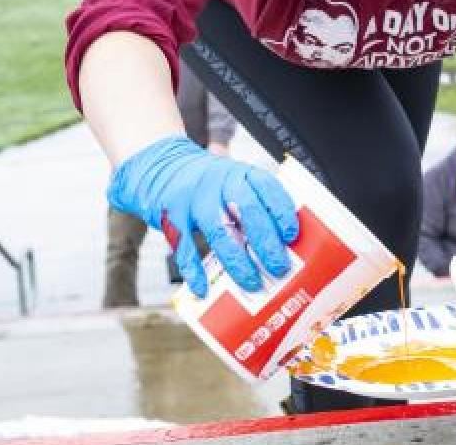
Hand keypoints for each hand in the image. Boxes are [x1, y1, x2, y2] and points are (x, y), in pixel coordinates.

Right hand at [107, 135, 298, 296]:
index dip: (282, 212)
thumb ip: (257, 206)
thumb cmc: (210, 183)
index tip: (292, 235)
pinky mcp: (173, 217)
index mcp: (242, 174)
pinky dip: (193, 271)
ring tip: (252, 282)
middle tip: (279, 266)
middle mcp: (220, 184)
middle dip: (266, 243)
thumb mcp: (236, 182)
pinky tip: (203, 288)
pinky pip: (184, 247)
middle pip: (248, 212)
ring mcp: (195, 200)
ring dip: (238, 261)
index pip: (267, 188)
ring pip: (219, 232)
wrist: (163, 168)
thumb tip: (284, 245)